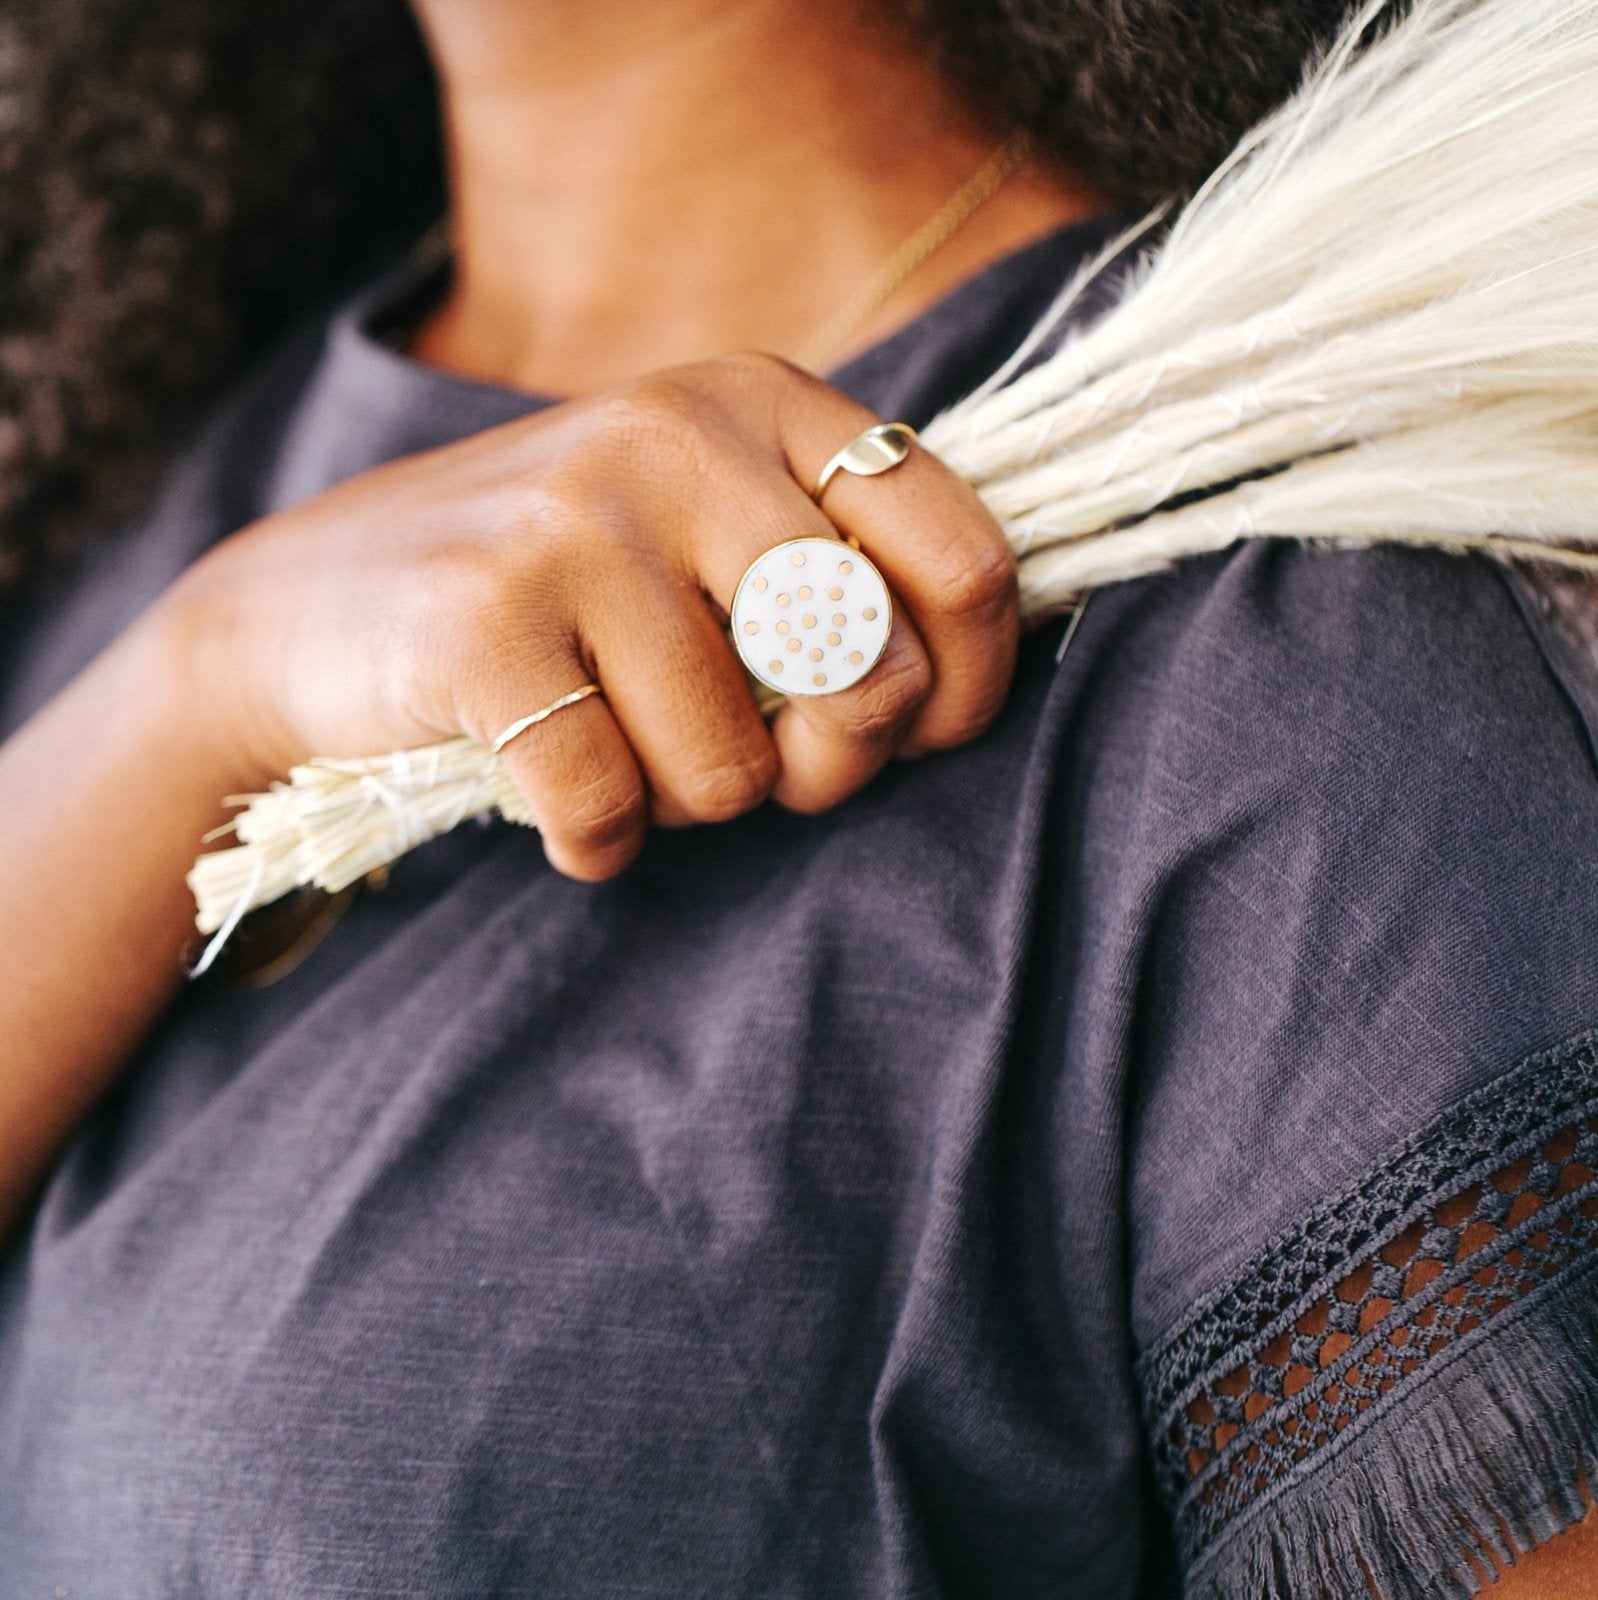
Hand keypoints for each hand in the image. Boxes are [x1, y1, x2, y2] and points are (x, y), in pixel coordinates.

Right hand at [161, 353, 1018, 879]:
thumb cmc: (556, 592)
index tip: (916, 735)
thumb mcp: (707, 533)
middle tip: (747, 762)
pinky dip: (594, 840)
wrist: (314, 607)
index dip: (967, 683)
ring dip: (683, 802)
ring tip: (616, 743)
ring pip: (734, 772)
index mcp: (765, 402)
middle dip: (822, 767)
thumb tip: (947, 696)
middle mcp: (680, 435)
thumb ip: (833, 579)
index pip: (962, 556)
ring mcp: (577, 521)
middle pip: (865, 677)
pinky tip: (553, 793)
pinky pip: (610, 809)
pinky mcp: (484, 621)